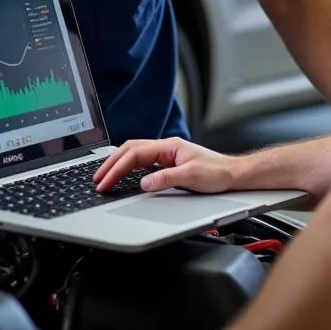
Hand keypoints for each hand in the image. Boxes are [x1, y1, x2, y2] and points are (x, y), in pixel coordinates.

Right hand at [94, 137, 240, 194]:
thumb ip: (166, 178)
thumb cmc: (217, 173)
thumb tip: (144, 183)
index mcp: (169, 146)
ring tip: (105, 177)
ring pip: (135, 154)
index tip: (105, 182)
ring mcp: (167, 154)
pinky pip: (143, 162)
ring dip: (118, 165)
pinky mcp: (169, 163)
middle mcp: (166, 148)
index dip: (117, 168)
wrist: (233, 174)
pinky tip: (123, 176)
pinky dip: (128, 168)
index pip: (134, 154)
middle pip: (130, 150)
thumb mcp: (191, 177)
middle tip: (97, 179)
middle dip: (111, 164)